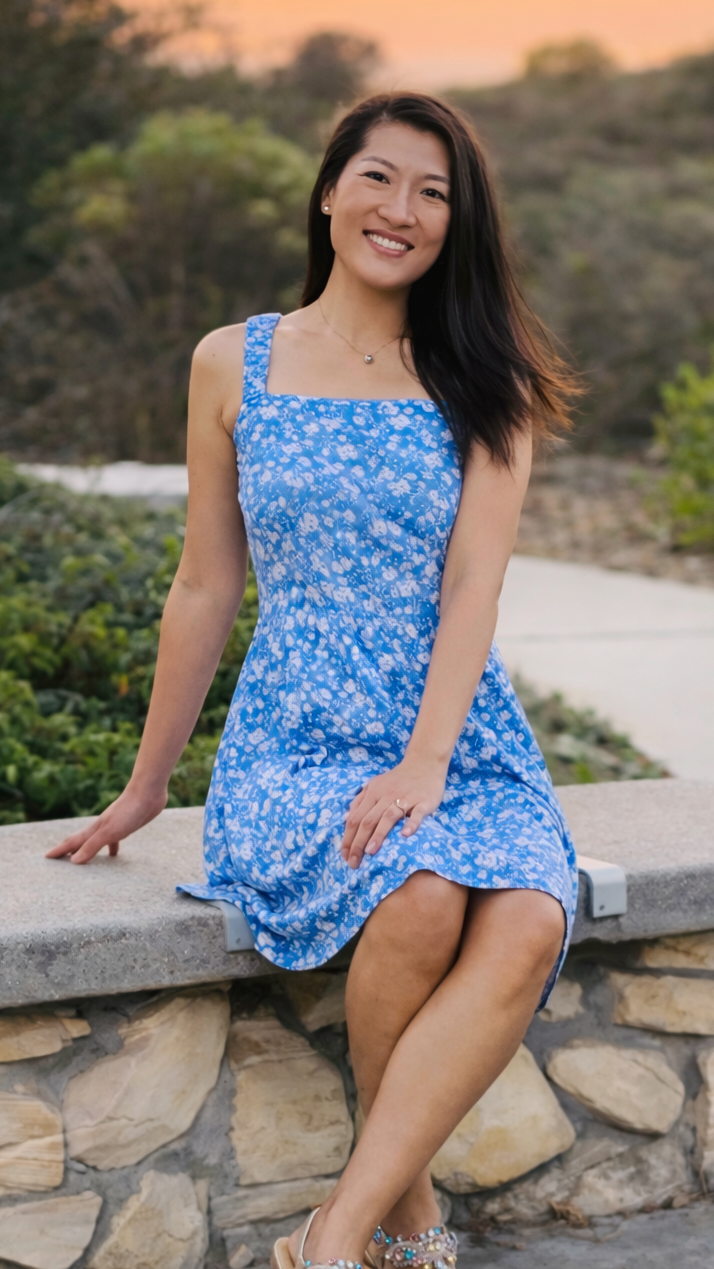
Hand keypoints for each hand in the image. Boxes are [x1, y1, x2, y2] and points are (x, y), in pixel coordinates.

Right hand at [45, 783, 167, 864]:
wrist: (148, 792)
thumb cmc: (128, 811)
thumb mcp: (109, 832)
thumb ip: (92, 845)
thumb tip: (74, 861)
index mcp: (95, 829)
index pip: (73, 842)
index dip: (60, 850)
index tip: (46, 857)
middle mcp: (101, 827)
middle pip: (82, 841)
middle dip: (70, 850)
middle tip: (59, 860)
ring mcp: (114, 825)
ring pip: (97, 841)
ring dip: (88, 850)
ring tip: (83, 861)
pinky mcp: (126, 825)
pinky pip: (114, 840)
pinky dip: (111, 847)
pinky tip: (114, 853)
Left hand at [340, 755, 446, 870]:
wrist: (424, 763)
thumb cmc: (398, 780)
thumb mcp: (375, 786)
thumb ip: (360, 801)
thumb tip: (346, 820)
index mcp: (372, 792)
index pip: (355, 818)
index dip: (348, 838)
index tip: (345, 856)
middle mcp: (386, 795)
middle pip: (368, 820)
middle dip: (358, 843)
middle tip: (354, 863)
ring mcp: (405, 797)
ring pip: (388, 817)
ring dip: (378, 835)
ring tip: (370, 852)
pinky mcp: (424, 801)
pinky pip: (417, 813)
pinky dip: (411, 824)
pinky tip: (405, 835)